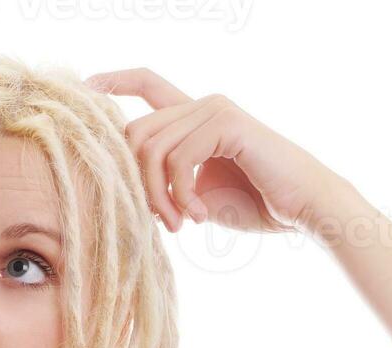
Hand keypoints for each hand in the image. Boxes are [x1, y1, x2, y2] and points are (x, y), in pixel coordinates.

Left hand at [85, 67, 345, 234]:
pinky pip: (177, 158)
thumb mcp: (201, 199)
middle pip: (136, 132)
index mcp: (196, 118)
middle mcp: (202, 106)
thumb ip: (168, 188)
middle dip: (137, 183)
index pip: (148, 84)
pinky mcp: (226, 124)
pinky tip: (196, 216)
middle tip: (162, 222)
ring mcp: (214, 110)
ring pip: (150, 148)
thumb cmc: (259, 205)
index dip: (115, 80)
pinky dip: (180, 194)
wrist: (305, 208)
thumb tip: (133, 195)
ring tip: (179, 224)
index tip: (86, 88)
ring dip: (157, 195)